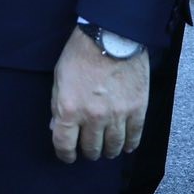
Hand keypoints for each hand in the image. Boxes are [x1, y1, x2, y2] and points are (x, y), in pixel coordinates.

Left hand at [50, 26, 148, 163]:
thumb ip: (57, 105)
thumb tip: (56, 127)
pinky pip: (134, 136)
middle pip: (91, 148)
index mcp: (69, 108)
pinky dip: (129, 144)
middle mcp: (93, 116)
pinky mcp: (137, 110)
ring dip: (108, 151)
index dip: (65, 155)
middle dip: (88, 152)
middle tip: (88, 150)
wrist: (111, 37)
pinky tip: (126, 147)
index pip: (65, 144)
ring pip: (113, 146)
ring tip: (106, 151)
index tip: (68, 156)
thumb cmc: (80, 54)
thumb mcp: (59, 77)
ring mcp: (117, 115)